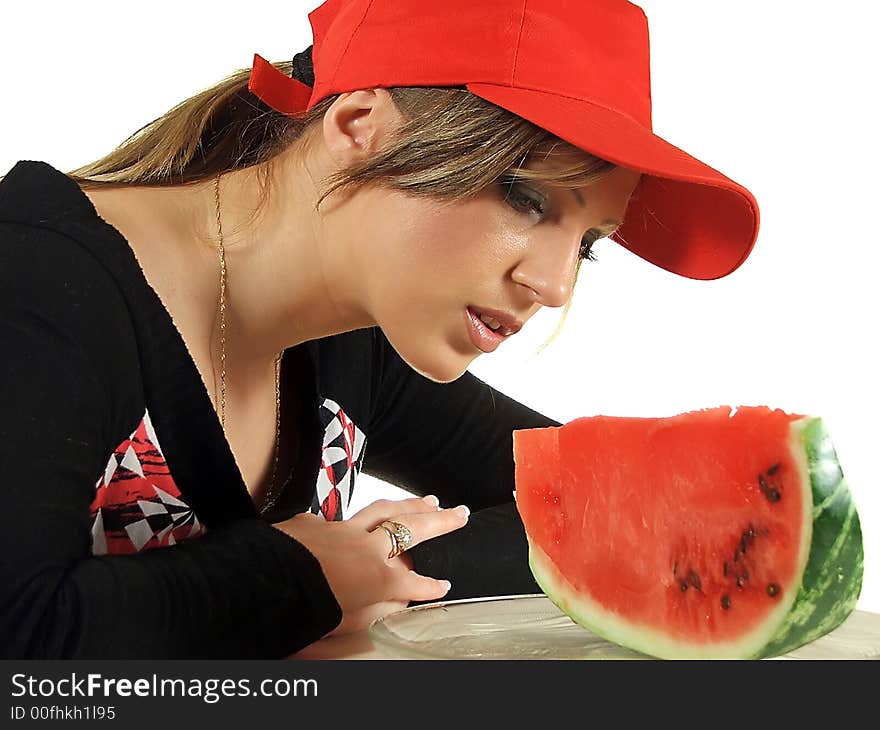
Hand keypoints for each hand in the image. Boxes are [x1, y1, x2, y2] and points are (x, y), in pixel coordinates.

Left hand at [273, 495, 468, 634]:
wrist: (256, 583)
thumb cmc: (298, 609)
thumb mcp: (343, 625)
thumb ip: (374, 612)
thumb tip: (393, 605)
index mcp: (376, 578)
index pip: (414, 583)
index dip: (431, 586)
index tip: (443, 585)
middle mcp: (364, 549)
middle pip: (411, 529)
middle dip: (440, 522)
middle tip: (461, 513)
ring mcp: (340, 530)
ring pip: (383, 511)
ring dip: (410, 505)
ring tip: (430, 500)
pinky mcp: (314, 523)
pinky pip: (341, 519)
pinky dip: (358, 519)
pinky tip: (363, 519)